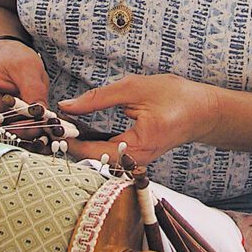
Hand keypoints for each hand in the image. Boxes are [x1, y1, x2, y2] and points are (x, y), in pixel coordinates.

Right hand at [0, 40, 48, 128]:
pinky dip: (35, 134)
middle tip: (34, 127)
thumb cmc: (15, 58)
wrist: (18, 59)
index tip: (0, 126)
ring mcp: (2, 119)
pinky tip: (47, 130)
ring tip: (45, 126)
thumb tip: (39, 112)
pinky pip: (23, 134)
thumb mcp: (26, 66)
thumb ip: (32, 89)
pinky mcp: (17, 122)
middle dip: (13, 133)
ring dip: (27, 135)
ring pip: (9, 136)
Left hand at [58, 73, 219, 165]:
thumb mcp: (135, 89)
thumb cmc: (176, 97)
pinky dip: (88, 141)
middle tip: (48, 122)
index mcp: (136, 148)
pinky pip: (104, 153)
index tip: (48, 122)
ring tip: (59, 123)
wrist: (203, 111)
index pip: (89, 151)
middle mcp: (133, 163)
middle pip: (89, 159)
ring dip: (76, 141)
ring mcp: (133, 163)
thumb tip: (66, 106)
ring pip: (95, 158)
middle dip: (67, 140)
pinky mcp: (132, 158)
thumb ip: (98, 98)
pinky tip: (77, 127)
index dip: (66, 136)